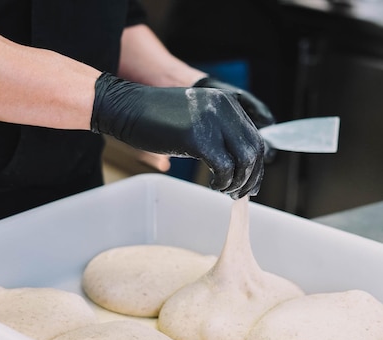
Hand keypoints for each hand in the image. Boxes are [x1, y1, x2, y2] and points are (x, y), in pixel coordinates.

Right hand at [91, 72, 263, 198]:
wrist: (125, 108)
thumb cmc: (155, 118)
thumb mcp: (195, 118)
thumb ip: (217, 132)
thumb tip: (236, 164)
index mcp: (226, 102)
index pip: (255, 137)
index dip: (256, 164)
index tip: (250, 182)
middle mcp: (223, 108)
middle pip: (254, 149)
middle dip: (251, 177)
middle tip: (239, 194)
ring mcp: (211, 121)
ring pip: (244, 159)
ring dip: (237, 182)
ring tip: (224, 190)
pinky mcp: (197, 137)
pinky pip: (223, 167)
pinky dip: (222, 182)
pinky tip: (213, 185)